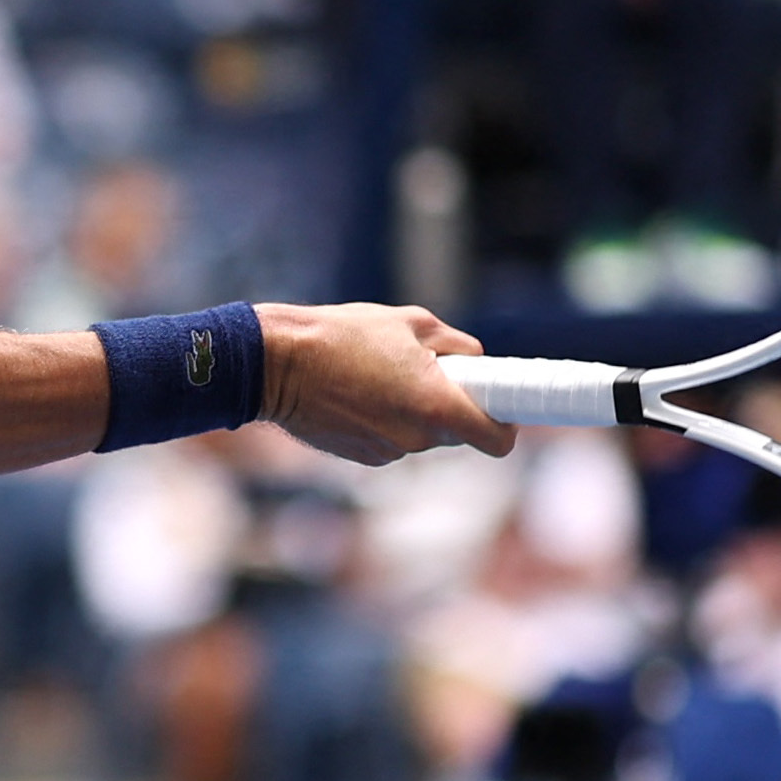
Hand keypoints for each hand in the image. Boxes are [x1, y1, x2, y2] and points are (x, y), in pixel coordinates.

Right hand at [260, 301, 514, 465]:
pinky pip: (392, 440)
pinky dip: (385, 421)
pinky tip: (357, 394)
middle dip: (450, 404)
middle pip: (457, 432)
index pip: (497, 439)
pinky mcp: (362, 458)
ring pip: (422, 435)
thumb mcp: (412, 322)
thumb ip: (457, 346)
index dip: (505, 423)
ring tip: (379, 376)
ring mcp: (388, 453)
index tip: (500, 405)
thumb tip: (475, 361)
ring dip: (414, 411)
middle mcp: (416, 439)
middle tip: (426, 371)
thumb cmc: (343, 335)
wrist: (275, 364)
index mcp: (437, 406)